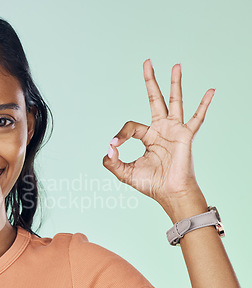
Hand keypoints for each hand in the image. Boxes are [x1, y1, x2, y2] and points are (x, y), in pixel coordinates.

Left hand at [102, 59, 214, 208]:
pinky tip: (211, 91)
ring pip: (175, 101)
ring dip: (175, 83)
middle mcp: (161, 129)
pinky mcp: (186, 135)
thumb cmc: (151, 184)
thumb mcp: (125, 172)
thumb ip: (112, 161)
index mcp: (147, 137)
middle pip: (155, 99)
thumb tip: (108, 147)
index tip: (115, 144)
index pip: (131, 126)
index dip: (121, 134)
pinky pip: (197, 118)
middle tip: (147, 62)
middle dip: (150, 81)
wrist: (170, 193)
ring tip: (175, 65)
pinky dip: (204, 105)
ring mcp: (175, 130)